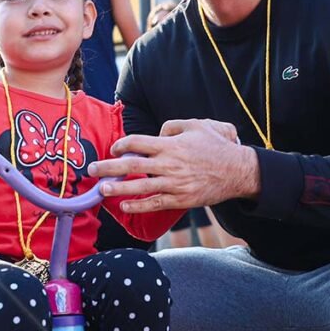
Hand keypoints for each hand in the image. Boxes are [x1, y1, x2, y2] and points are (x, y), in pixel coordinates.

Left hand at [87, 119, 259, 212]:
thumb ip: (172, 126)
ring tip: (101, 190)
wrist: (238, 171)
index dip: (121, 144)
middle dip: (108, 167)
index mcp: (171, 144)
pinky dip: (138, 205)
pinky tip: (124, 205)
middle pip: (131, 164)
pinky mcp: (181, 199)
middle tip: (92, 170)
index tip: (113, 148)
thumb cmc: (217, 146)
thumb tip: (157, 134)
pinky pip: (155, 203)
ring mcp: (174, 183)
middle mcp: (169, 164)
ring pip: (140, 187)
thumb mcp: (197, 125)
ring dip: (118, 188)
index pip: (138, 142)